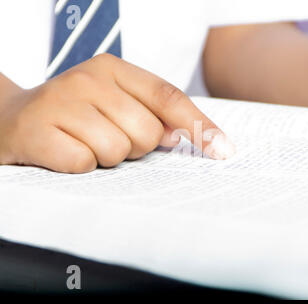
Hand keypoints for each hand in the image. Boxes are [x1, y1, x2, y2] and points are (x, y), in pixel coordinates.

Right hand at [0, 54, 234, 172]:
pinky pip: (85, 165)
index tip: (223, 151)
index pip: (168, 96)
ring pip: (118, 151)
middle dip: (136, 147)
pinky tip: (64, 153)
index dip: (199, 125)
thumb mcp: (112, 104)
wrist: (9, 120)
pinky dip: (80, 167)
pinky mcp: (37, 132)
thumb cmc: (74, 116)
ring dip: (107, 158)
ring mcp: (59, 103)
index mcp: (111, 68)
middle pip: (148, 132)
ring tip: (85, 144)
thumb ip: (149, 114)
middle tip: (109, 139)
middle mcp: (87, 79)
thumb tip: (180, 136)